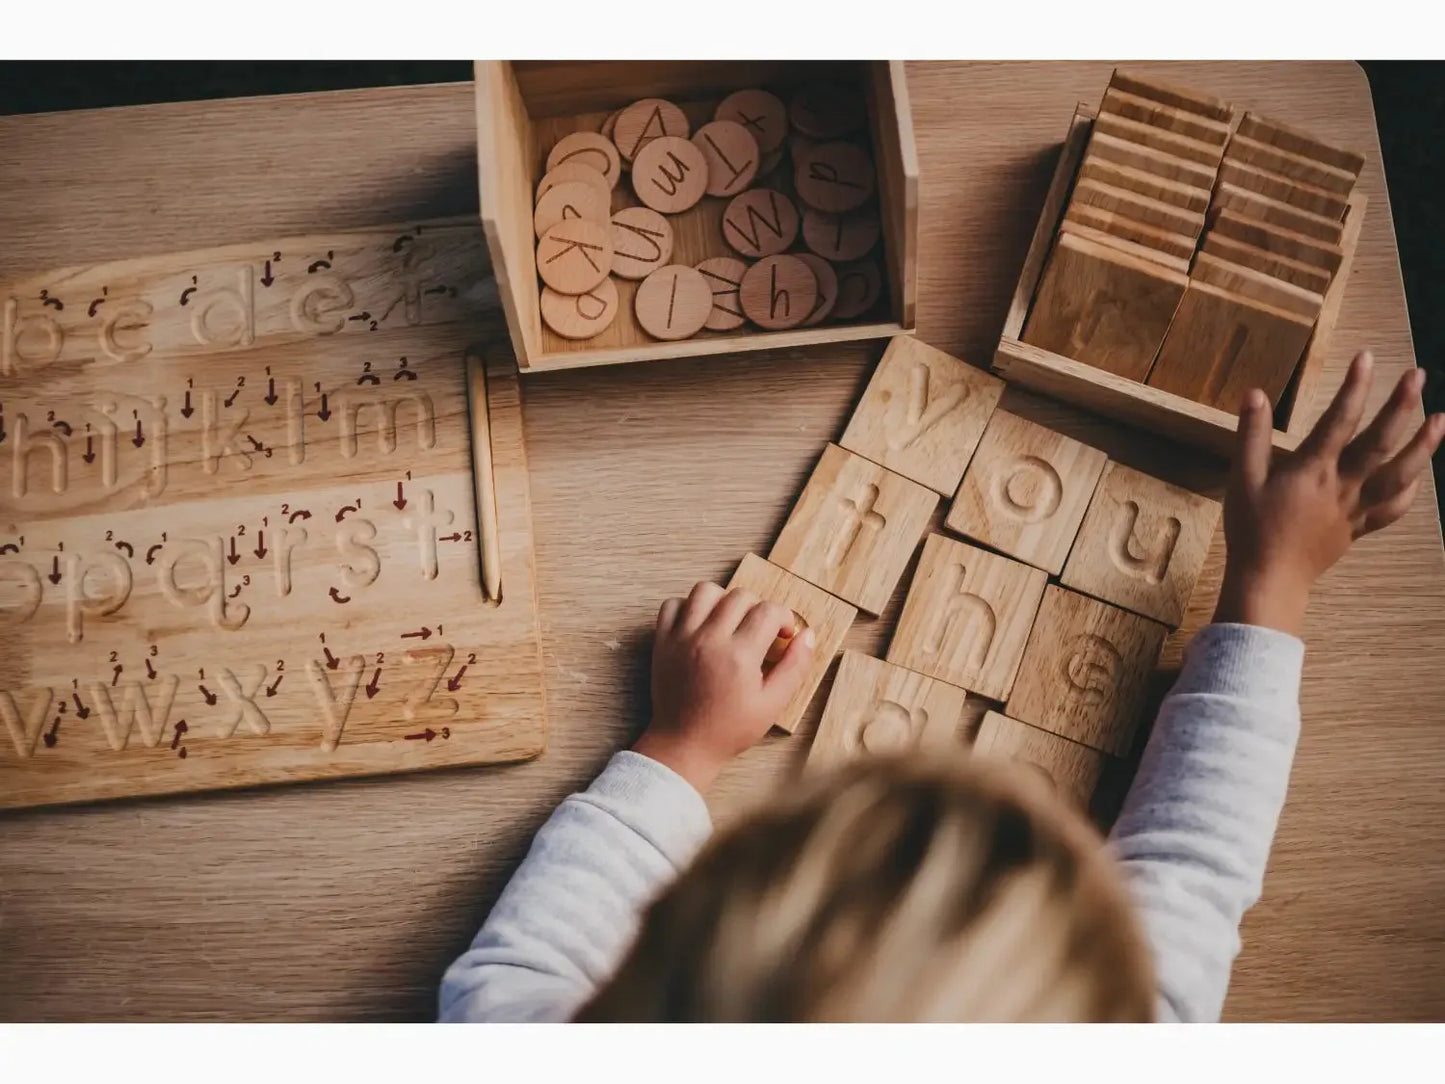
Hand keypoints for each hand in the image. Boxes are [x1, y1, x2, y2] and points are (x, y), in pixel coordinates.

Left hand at [633, 581, 815, 793]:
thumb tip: (808, 636)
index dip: (784, 618)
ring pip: (705, 591)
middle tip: (759, 631)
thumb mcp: (772, 704)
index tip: (783, 635)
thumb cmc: (729, 729)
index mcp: (739, 656)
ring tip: (730, 621)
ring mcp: (682, 638)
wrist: (684, 745)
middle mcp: (709, 640)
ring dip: (723, 599)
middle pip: (740, 596)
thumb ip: (795, 667)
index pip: (768, 611)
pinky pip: (672, 604)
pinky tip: (701, 625)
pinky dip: (688, 607)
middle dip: (758, 608)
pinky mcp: (662, 642)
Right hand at [1217, 351, 1444, 634]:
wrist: (1269, 579)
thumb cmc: (1251, 529)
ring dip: (1423, 447)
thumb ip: (1250, 435)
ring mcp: (1355, 507)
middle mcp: (1342, 485)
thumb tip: (1254, 393)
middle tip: (1417, 376)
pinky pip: (1392, 508)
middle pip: (1380, 442)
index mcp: (1312, 470)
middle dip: (1401, 407)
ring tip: (1440, 420)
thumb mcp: (1241, 478)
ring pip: (1399, 475)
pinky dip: (1410, 490)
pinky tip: (1418, 474)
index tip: (1366, 357)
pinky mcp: (1358, 527)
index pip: (1339, 420)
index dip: (1354, 386)